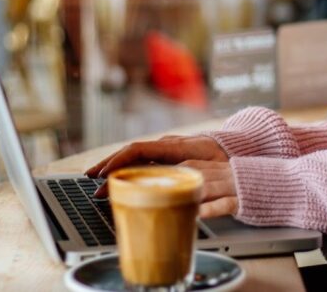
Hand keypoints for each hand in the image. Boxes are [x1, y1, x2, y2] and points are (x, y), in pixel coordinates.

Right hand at [85, 135, 236, 216]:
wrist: (237, 147)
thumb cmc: (224, 156)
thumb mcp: (208, 165)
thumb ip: (189, 171)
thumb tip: (170, 181)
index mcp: (172, 145)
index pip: (138, 149)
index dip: (118, 161)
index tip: (102, 174)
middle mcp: (166, 144)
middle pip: (130, 152)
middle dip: (108, 164)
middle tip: (89, 180)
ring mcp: (166, 149)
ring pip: (134, 156)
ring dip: (115, 166)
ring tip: (97, 180)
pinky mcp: (168, 155)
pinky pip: (143, 160)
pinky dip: (128, 168)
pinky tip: (119, 178)